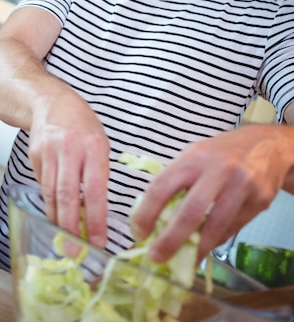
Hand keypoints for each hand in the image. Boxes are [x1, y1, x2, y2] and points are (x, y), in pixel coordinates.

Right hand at [29, 90, 109, 248]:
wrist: (50, 100)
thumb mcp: (99, 142)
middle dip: (71, 227)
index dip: (96, 218)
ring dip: (57, 220)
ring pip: (51, 194)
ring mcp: (49, 151)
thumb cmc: (81, 124)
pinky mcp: (34, 155)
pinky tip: (53, 213)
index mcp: (94, 146)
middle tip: (76, 251)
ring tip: (64, 240)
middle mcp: (70, 148)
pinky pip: (42, 185)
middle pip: (68, 195)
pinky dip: (49, 202)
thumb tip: (95, 211)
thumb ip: (98, 173)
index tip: (99, 241)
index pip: (96, 189)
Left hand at [131, 124, 293, 262]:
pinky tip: (207, 246)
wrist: (266, 145)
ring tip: (184, 261)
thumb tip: (152, 217)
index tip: (139, 232)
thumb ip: (176, 180)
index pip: (163, 185)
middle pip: (190, 211)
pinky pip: (233, 228)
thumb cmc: (222, 153)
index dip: (147, 212)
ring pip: (215, 226)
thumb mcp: (196, 155)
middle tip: (156, 257)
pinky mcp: (260, 199)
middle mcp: (218, 169)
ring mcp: (241, 184)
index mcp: (194, 156)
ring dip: (197, 249)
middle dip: (170, 239)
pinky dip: (216, 241)